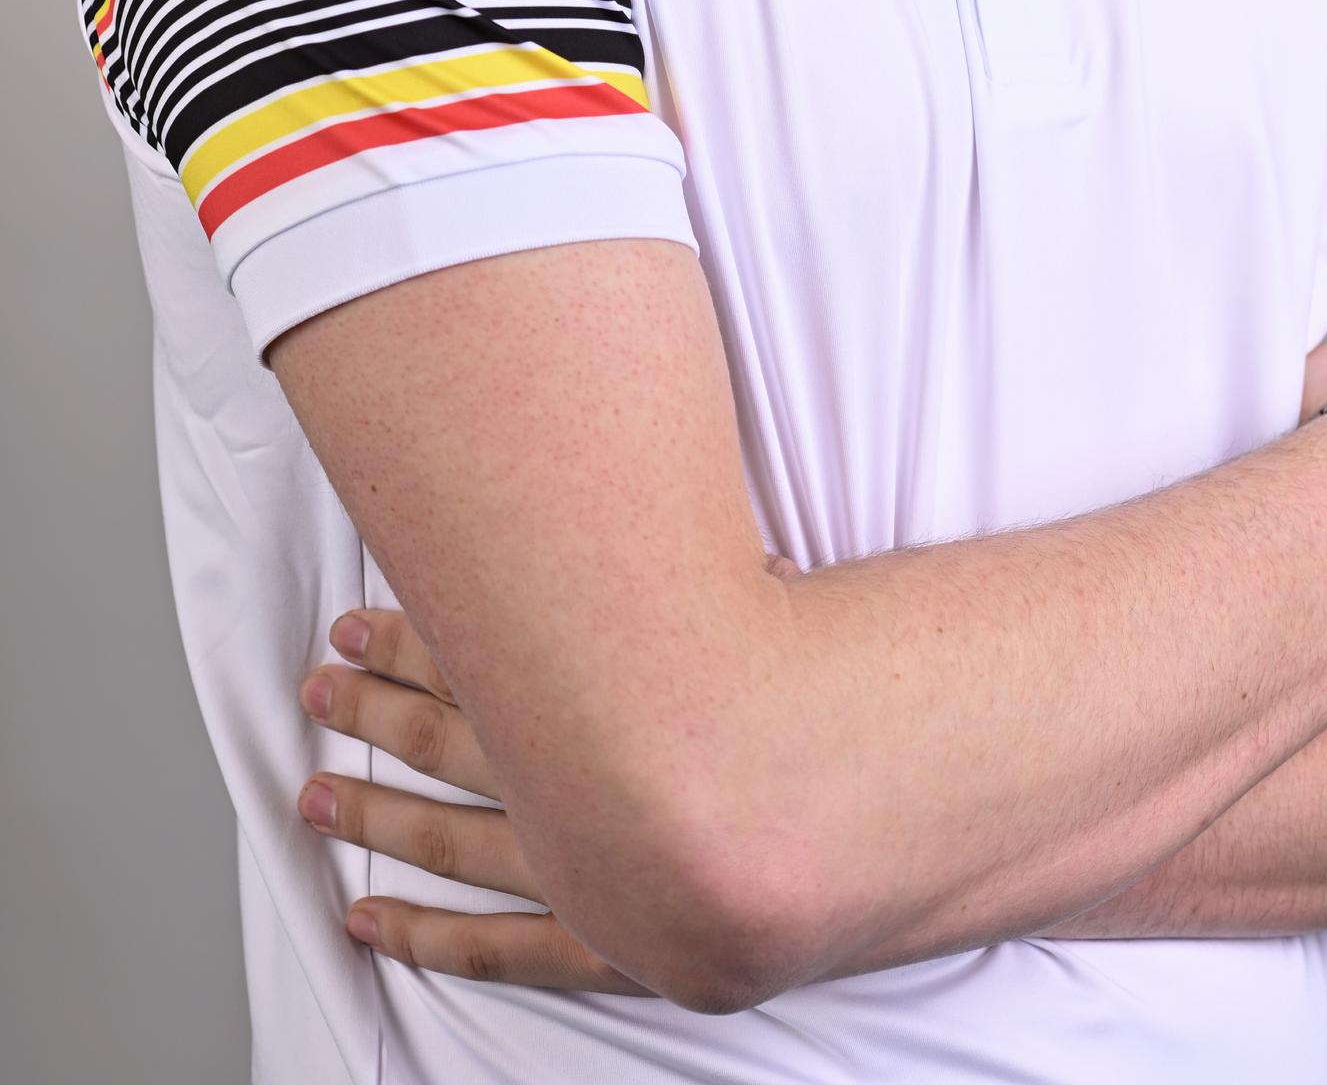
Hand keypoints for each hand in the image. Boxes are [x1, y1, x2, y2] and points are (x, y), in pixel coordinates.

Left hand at [295, 555, 805, 987]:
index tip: (352, 623)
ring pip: (456, 839)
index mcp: (604, 697)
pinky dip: (431, 936)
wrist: (883, 822)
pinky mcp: (615, 942)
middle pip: (453, 737)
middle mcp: (583, 785)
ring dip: (378, 816)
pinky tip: (373, 922)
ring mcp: (589, 873)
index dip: (408, 638)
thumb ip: (693, 570)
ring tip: (315, 796)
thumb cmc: (826, 698)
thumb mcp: (761, 599)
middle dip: (375, 710)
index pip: (480, 657)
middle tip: (314, 688)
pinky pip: (502, 947)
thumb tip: (632, 508)